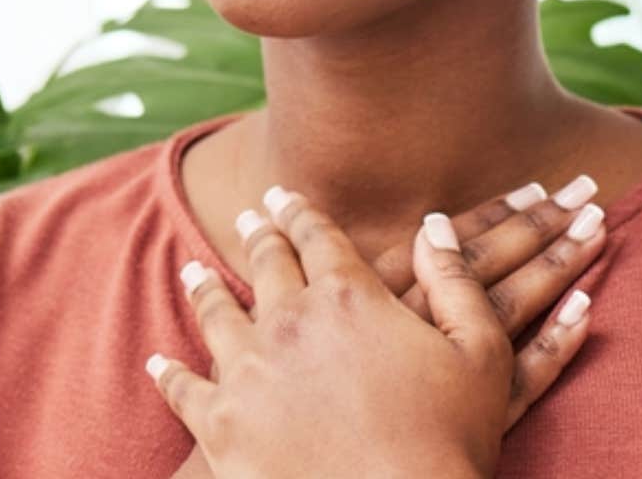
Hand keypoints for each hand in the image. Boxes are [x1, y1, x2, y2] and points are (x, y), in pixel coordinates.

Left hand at [148, 188, 598, 478]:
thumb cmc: (448, 442)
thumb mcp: (480, 354)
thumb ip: (456, 282)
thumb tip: (435, 225)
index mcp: (349, 295)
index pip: (317, 237)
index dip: (301, 214)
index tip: (286, 198)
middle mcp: (289, 321)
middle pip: (266, 265)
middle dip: (258, 237)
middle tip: (250, 220)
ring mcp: (247, 371)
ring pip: (217, 314)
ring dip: (206, 289)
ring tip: (195, 273)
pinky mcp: (219, 424)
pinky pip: (183, 389)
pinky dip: (170, 374)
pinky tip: (161, 363)